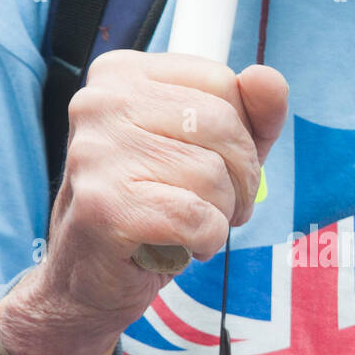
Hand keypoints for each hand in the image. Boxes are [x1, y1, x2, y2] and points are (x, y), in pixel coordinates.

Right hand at [0, 50, 288, 354]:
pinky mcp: (105, 206)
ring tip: (188, 226)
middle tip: (217, 206)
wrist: (87, 280)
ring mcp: (95, 153)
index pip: (220, 82)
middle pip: (222, 124)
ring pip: (212, 175)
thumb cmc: (152, 208)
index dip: (241, 135)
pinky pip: (197, 219)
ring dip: (219, 214)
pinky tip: (177, 246)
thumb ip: (250, 114)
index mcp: (121, 74)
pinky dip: (205, 241)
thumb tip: (268, 77)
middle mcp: (99, 103)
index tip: (219, 166)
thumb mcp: (213, 152)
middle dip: (240, 178)